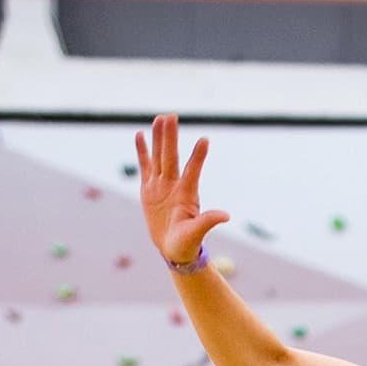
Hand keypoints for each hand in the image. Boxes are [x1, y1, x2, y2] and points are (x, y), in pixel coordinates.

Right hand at [136, 114, 231, 268]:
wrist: (173, 248)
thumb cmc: (187, 243)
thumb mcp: (196, 233)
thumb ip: (208, 221)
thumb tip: (226, 215)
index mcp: (186, 194)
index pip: (192, 171)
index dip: (198, 156)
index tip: (204, 140)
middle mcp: (174, 185)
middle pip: (171, 157)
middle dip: (171, 138)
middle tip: (172, 116)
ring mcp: (161, 185)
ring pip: (159, 157)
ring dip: (159, 139)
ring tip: (160, 119)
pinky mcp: (148, 189)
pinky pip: (144, 166)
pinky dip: (142, 151)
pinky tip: (140, 134)